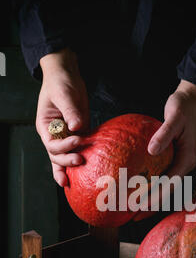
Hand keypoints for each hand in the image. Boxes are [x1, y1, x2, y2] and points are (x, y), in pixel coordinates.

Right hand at [36, 48, 88, 186]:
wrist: (68, 76)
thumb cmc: (60, 82)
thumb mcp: (63, 94)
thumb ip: (69, 110)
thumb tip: (77, 127)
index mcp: (46, 126)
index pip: (51, 143)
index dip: (63, 145)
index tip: (77, 139)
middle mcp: (54, 134)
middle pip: (56, 156)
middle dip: (66, 161)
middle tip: (79, 161)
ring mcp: (66, 136)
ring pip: (65, 158)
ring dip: (70, 168)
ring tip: (74, 182)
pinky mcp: (80, 134)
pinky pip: (79, 150)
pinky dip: (83, 161)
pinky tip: (88, 172)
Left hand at [133, 80, 195, 220]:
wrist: (192, 101)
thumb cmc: (183, 108)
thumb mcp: (174, 117)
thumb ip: (164, 134)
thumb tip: (151, 150)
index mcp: (187, 159)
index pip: (169, 183)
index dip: (155, 196)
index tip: (140, 205)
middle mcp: (184, 165)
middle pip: (167, 191)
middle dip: (151, 205)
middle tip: (133, 216)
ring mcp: (179, 163)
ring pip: (164, 187)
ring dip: (150, 199)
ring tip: (133, 211)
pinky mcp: (172, 160)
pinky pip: (160, 177)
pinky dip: (149, 186)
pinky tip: (135, 189)